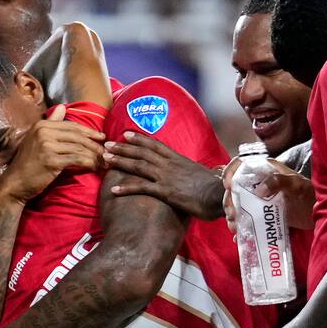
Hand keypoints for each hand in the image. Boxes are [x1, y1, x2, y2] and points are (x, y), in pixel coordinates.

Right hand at [0, 104, 107, 204]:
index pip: (72, 126)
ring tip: (103, 162)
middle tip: (106, 151)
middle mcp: (44, 132)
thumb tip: (62, 106)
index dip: (89, 132)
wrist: (14, 183)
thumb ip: (52, 123)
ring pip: (79, 148)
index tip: (102, 138)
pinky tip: (94, 167)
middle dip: (95, 144)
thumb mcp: (37, 139)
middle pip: (78, 136)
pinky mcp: (51, 160)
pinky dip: (89, 163)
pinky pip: (77, 159)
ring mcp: (47, 145)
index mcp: (42, 125)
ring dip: (94, 155)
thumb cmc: (28, 163)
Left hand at [103, 132, 224, 219]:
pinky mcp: (165, 191)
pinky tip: (113, 190)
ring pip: (138, 165)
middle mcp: (170, 164)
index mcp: (179, 159)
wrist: (221, 194)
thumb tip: (203, 174)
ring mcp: (166, 177)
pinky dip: (126, 188)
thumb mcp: (204, 175)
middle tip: (107, 144)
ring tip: (105, 159)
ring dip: (120, 161)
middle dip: (123, 147)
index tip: (126, 133)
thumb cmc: (217, 187)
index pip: (155, 145)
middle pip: (142, 153)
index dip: (139, 138)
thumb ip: (196, 173)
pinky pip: (141, 188)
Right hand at [223, 158, 314, 233]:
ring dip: (233, 216)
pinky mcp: (262, 214)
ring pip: (238, 205)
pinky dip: (241, 228)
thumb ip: (279, 182)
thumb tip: (259, 190)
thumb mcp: (296, 185)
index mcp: (265, 170)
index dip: (231, 172)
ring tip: (235, 227)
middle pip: (235, 189)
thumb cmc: (310, 194)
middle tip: (233, 214)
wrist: (318, 213)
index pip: (241, 165)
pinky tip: (239, 236)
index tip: (228, 186)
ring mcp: (259, 199)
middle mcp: (259, 183)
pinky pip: (246, 219)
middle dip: (230, 202)